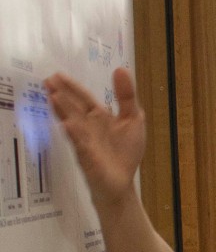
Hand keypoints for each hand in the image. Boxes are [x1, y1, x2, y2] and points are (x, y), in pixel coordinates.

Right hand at [45, 69, 145, 209]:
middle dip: (61, 94)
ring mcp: (85, 142)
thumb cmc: (125, 151)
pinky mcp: (88, 158)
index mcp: (98, 116)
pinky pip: (80, 144)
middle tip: (47, 81)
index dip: (71, 87)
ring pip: (73, 122)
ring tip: (53, 95)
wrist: (121, 183)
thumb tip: (120, 68)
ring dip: (63, 110)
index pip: (82, 98)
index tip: (57, 75)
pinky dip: (75, 134)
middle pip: (73, 108)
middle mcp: (88, 127)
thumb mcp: (133, 118)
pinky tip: (68, 123)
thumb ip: (126, 96)